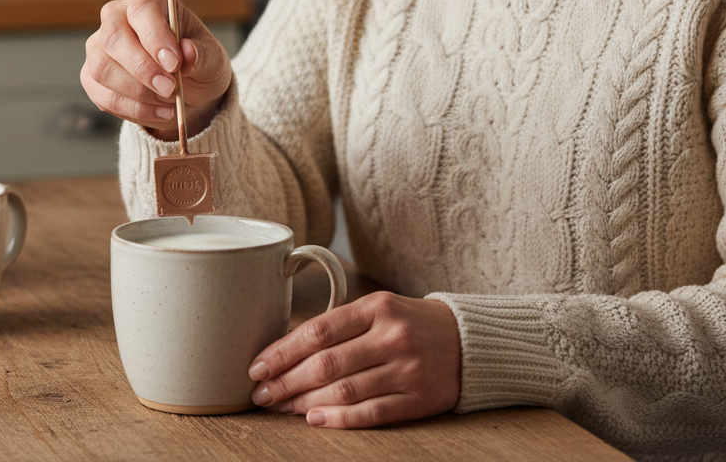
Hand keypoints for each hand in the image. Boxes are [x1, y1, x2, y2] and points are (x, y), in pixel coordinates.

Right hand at [80, 0, 232, 139]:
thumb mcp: (213, 57)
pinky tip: (158, 111)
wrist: (187, 89)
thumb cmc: (198, 62)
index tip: (174, 63)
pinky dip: (133, 109)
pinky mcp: (91, 76)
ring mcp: (99, 46)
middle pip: (114, 37)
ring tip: (170, 102)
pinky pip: (103, 95)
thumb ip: (202, 54)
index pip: (142, 9)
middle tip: (170, 89)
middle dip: (143, 69)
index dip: (155, 36)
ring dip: (139, 93)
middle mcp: (117, 16)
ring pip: (102, 69)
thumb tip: (188, 52)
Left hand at [247, 291, 460, 427]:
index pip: (319, 330)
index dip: (283, 350)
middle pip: (327, 363)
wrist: (468, 340)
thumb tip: (287, 350)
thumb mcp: (378, 308)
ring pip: (345, 390)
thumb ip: (340, 326)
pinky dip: (341, 418)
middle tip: (261, 392)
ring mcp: (406, 369)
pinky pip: (372, 412)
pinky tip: (316, 419)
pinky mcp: (419, 400)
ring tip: (281, 407)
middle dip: (286, 380)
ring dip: (305, 402)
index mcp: (377, 307)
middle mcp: (391, 336)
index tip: (257, 365)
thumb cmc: (409, 322)